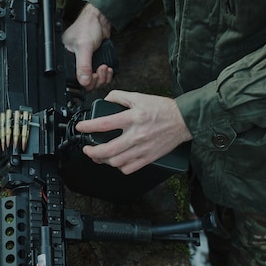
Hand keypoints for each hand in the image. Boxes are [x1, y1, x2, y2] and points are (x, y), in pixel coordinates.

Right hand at [62, 4, 112, 89]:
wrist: (100, 19)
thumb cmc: (87, 26)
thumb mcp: (84, 47)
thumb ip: (84, 65)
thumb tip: (84, 81)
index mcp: (66, 60)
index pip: (75, 80)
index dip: (87, 81)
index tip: (94, 75)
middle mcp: (75, 63)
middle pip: (86, 83)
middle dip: (97, 79)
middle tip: (101, 69)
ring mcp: (86, 63)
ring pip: (94, 81)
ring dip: (103, 77)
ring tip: (105, 68)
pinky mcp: (95, 62)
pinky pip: (100, 76)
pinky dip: (106, 75)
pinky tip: (108, 69)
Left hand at [75, 90, 192, 174]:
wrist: (183, 120)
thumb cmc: (163, 109)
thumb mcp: (139, 97)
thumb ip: (120, 96)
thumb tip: (106, 100)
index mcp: (133, 118)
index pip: (104, 124)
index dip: (88, 126)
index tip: (81, 128)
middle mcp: (136, 135)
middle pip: (107, 150)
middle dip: (92, 151)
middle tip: (87, 148)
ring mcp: (142, 149)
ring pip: (116, 162)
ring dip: (104, 160)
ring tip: (99, 155)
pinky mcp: (148, 158)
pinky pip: (129, 168)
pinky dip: (119, 167)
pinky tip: (117, 161)